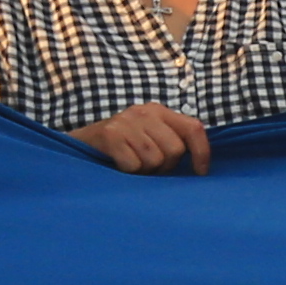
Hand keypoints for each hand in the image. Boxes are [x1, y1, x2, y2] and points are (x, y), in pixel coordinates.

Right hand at [73, 104, 210, 173]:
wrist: (83, 144)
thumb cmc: (124, 146)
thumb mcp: (152, 137)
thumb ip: (174, 142)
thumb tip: (202, 167)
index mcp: (160, 111)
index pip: (194, 128)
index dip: (202, 153)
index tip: (200, 172)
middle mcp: (145, 112)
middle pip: (175, 150)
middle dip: (165, 166)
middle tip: (149, 167)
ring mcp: (127, 121)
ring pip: (155, 160)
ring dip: (146, 170)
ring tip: (133, 164)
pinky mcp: (111, 135)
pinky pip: (134, 165)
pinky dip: (129, 172)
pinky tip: (120, 164)